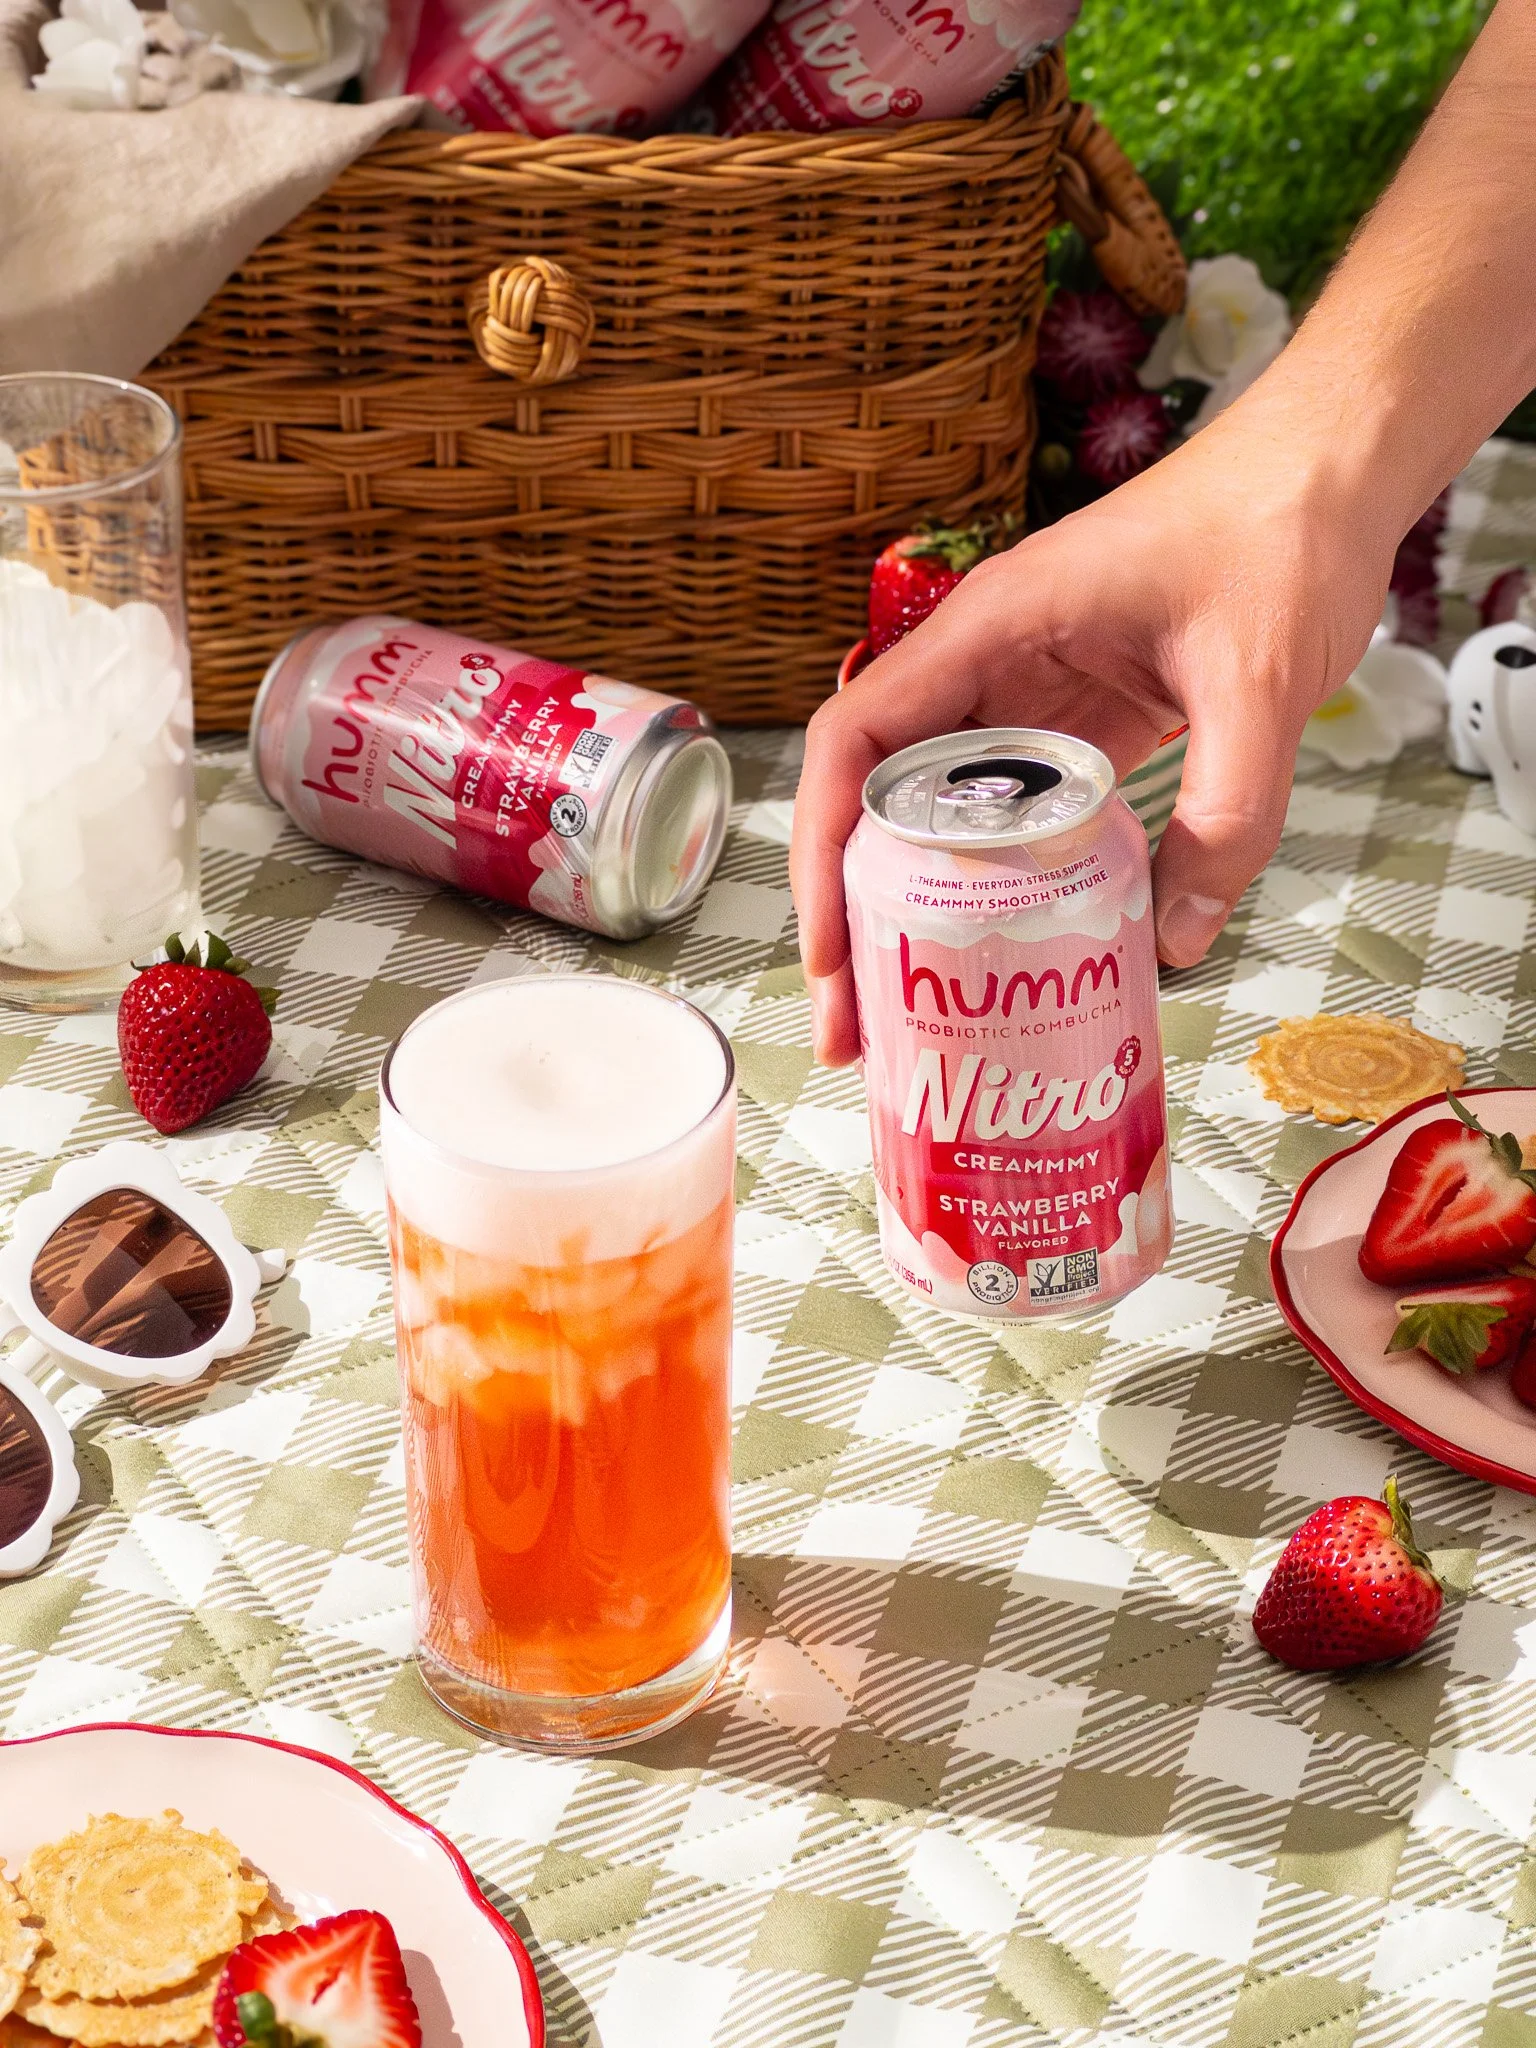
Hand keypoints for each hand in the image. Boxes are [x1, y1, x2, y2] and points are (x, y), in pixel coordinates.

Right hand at [790, 422, 1394, 1065]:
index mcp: (991, 629)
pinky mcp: (1077, 713)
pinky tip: (1014, 943)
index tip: (831, 947)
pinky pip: (1016, 808)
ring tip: (915, 1003)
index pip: (859, 742)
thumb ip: (1229, 814)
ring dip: (919, 903)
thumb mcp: (1260, 681)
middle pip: (881, 793)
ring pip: (941, 809)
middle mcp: (988, 661)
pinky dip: (1001, 878)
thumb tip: (1178, 941)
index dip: (825, 851)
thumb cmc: (1278, 530)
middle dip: (856, 908)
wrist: (1329, 469)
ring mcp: (1028, 688)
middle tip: (859, 1018)